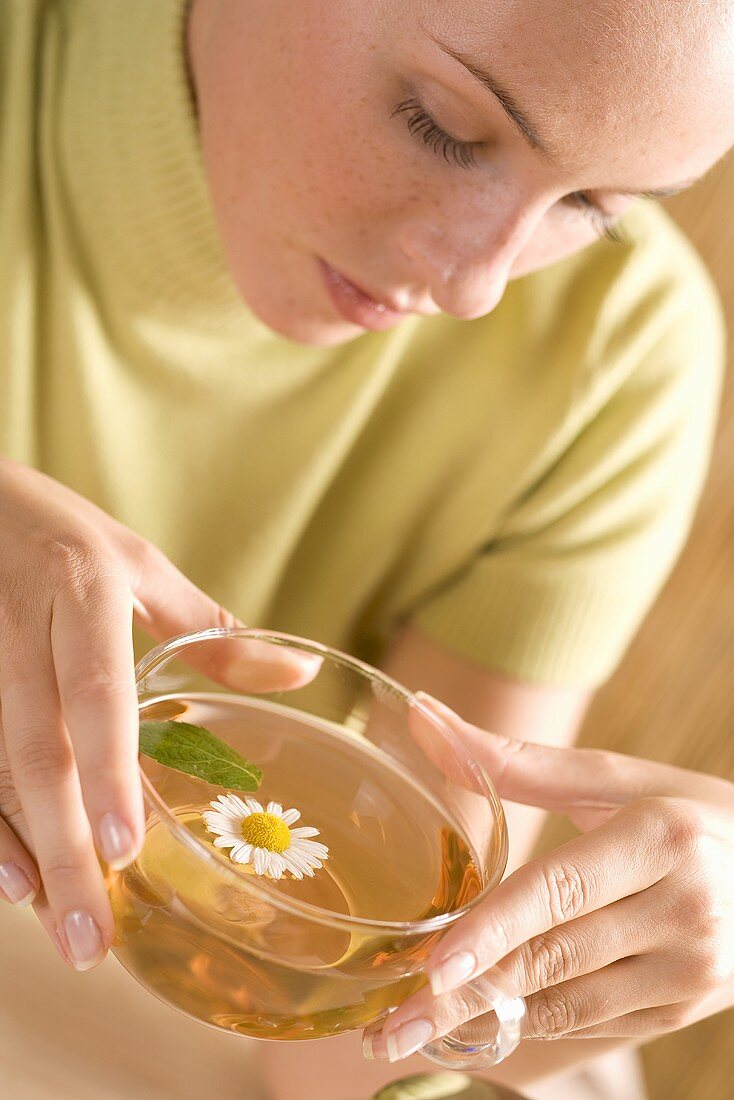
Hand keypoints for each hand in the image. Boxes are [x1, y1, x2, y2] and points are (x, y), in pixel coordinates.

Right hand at [0, 456, 318, 968]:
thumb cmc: (60, 533)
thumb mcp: (136, 564)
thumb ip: (208, 628)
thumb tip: (301, 672)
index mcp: (80, 590)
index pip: (94, 688)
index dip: (107, 768)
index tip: (124, 847)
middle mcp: (17, 625)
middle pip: (36, 751)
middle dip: (64, 848)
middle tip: (92, 937)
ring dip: (24, 852)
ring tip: (62, 930)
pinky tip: (11, 882)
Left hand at [364, 692, 733, 1062]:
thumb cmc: (686, 813)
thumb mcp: (614, 780)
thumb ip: (518, 761)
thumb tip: (424, 716)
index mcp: (662, 836)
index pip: (558, 890)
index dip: (492, 931)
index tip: (431, 964)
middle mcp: (684, 908)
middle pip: (553, 959)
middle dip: (465, 994)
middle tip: (393, 1021)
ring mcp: (692, 970)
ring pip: (567, 1006)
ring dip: (488, 1021)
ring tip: (415, 1030)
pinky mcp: (685, 1010)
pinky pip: (591, 1025)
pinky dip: (531, 1024)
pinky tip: (481, 1023)